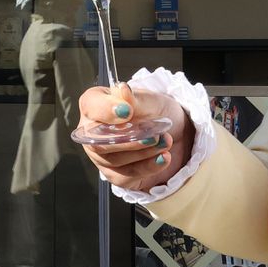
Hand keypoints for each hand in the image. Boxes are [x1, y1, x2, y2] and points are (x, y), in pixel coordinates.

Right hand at [76, 82, 192, 191]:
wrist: (176, 132)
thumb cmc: (155, 111)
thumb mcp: (150, 100)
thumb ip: (134, 99)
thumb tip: (123, 90)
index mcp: (95, 105)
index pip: (91, 106)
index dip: (106, 110)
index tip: (128, 111)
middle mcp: (92, 132)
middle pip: (99, 141)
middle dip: (130, 140)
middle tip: (154, 135)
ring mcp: (101, 156)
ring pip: (114, 160)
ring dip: (144, 152)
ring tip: (166, 142)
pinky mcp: (115, 174)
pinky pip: (125, 176)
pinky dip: (148, 167)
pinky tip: (163, 158)